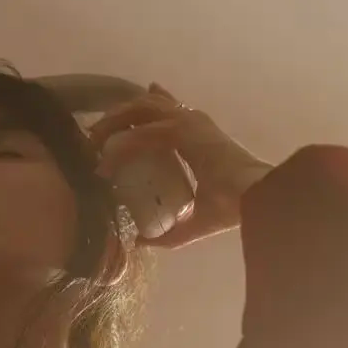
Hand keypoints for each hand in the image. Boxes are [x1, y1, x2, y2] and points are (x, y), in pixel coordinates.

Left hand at [87, 85, 272, 248]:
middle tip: (96, 133)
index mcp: (199, 135)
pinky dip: (121, 148)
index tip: (125, 111)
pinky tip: (106, 162)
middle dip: (119, 116)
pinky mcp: (182, 131)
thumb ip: (169, 232)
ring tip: (93, 142)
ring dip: (113, 125)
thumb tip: (141, 242)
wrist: (254, 198)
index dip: (148, 105)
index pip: (167, 111)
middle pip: (147, 105)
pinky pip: (142, 135)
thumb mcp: (194, 220)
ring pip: (140, 111)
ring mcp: (188, 122)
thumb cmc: (233, 207)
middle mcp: (193, 122)